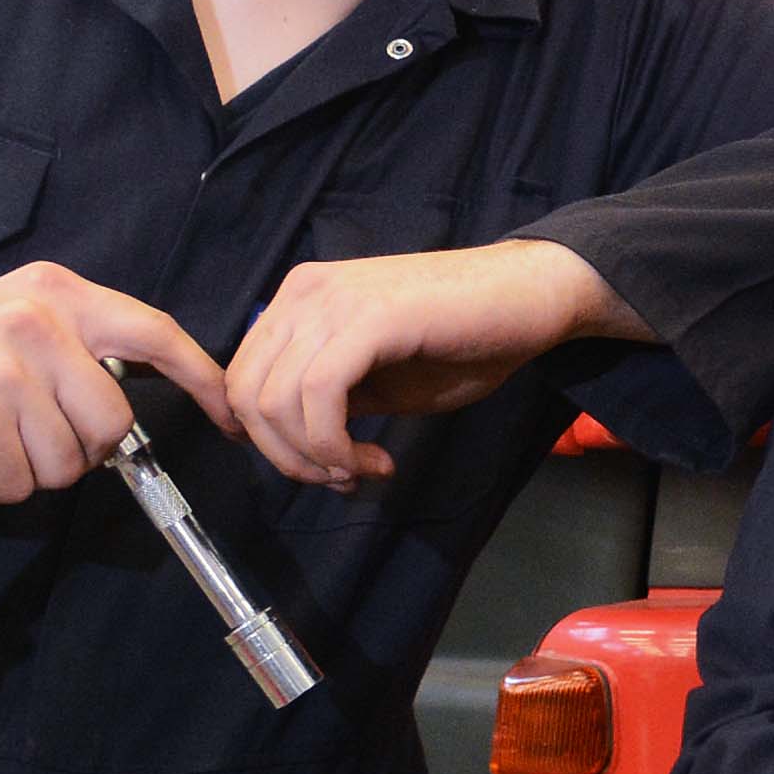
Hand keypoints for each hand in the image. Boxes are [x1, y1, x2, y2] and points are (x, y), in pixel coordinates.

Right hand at [0, 263, 235, 503]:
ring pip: (68, 461)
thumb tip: (139, 401)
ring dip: (28, 471)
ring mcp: (6, 362)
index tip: (228, 416)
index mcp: (56, 291)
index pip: (155, 332)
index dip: (202, 379)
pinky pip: (19, 482)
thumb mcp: (12, 328)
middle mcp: (37, 317)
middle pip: (114, 422)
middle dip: (76, 451)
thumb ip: (77, 351)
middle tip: (22, 438)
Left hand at [221, 241, 636, 487]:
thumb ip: (329, 400)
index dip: (267, 443)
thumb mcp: (380, 380)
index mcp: (299, 302)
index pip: (240, 382)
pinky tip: (375, 460)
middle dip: (288, 459)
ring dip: (316, 458)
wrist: (533, 299)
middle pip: (246, 397)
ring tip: (365, 470)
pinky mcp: (369, 318)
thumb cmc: (467, 339)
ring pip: (275, 402)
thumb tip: (291, 445)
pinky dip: (335, 445)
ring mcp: (334, 300)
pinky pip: (318, 397)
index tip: (321, 469)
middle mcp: (304, 293)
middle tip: (343, 479)